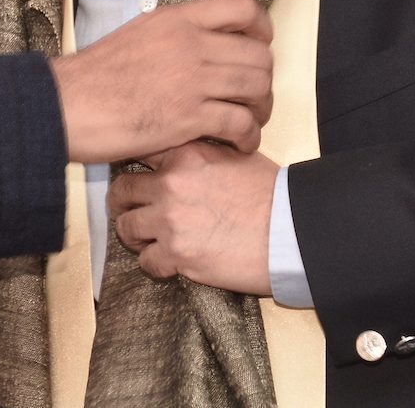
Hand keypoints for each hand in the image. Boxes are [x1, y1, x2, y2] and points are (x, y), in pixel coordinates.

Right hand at [50, 0, 272, 161]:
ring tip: (250, 122)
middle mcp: (190, 44)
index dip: (262, 30)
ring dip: (261, 109)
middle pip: (259, 54)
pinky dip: (248, 137)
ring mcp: (191, 80)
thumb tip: (200, 43)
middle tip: (253, 97)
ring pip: (256, 88)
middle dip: (263, 80)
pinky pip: (241, 124)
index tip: (259, 47)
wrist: (66, 105)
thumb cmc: (93, 78)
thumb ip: (174, 35)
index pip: (243, 8)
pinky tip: (239, 143)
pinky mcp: (189, 117)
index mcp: (177, 20)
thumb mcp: (137, 36)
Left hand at [108, 139, 278, 295]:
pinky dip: (154, 264)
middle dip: (123, 203)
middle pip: (121, 190)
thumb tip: (181, 155)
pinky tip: (169, 263)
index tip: (135, 175)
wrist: (292, 233)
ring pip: (126, 228)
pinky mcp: (177, 255)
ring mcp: (170, 220)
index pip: (138, 150)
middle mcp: (171, 183)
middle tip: (130, 210)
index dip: (133, 164)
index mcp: (186, 153)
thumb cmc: (274, 195)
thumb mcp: (236, 156)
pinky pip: (146, 261)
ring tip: (147, 240)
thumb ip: (200, 154)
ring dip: (135, 235)